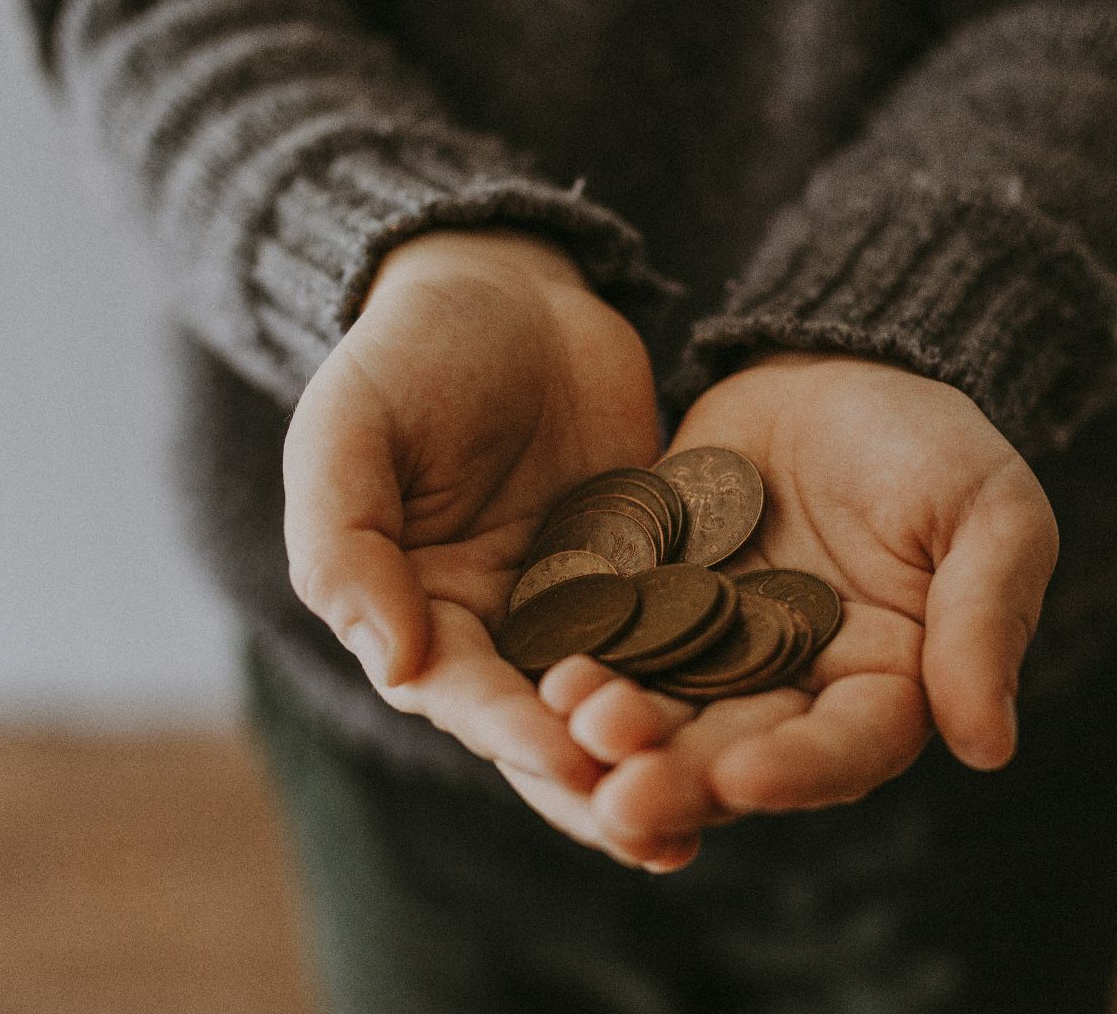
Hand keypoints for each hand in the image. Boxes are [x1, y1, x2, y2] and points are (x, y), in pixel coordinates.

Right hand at [282, 229, 675, 858]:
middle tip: (658, 831)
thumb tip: (397, 665)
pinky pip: (682, 640)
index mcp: (414, 614)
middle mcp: (498, 633)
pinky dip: (713, 686)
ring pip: (621, 705)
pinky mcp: (651, 577)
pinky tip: (768, 723)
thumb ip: (348, 543)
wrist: (506, 286)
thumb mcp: (349, 428)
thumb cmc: (408, 352)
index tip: (569, 757)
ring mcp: (580, 610)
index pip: (463, 694)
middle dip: (598, 782)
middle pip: (546, 730)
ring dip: (661, 760)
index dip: (512, 730)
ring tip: (715, 813)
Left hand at [564, 351, 1058, 855]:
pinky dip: (579, 663)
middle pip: (737, 753)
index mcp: (886, 687)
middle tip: (621, 797)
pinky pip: (609, 644)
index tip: (741, 778)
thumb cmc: (931, 440)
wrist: (831, 365)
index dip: (796, 771)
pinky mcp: (646, 607)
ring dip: (618, 735)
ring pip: (663, 714)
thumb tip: (988, 747)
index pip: (845, 748)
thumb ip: (984, 620)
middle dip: (681, 777)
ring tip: (574, 727)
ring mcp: (711, 653)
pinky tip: (542, 673)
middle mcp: (792, 691)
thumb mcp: (989, 512)